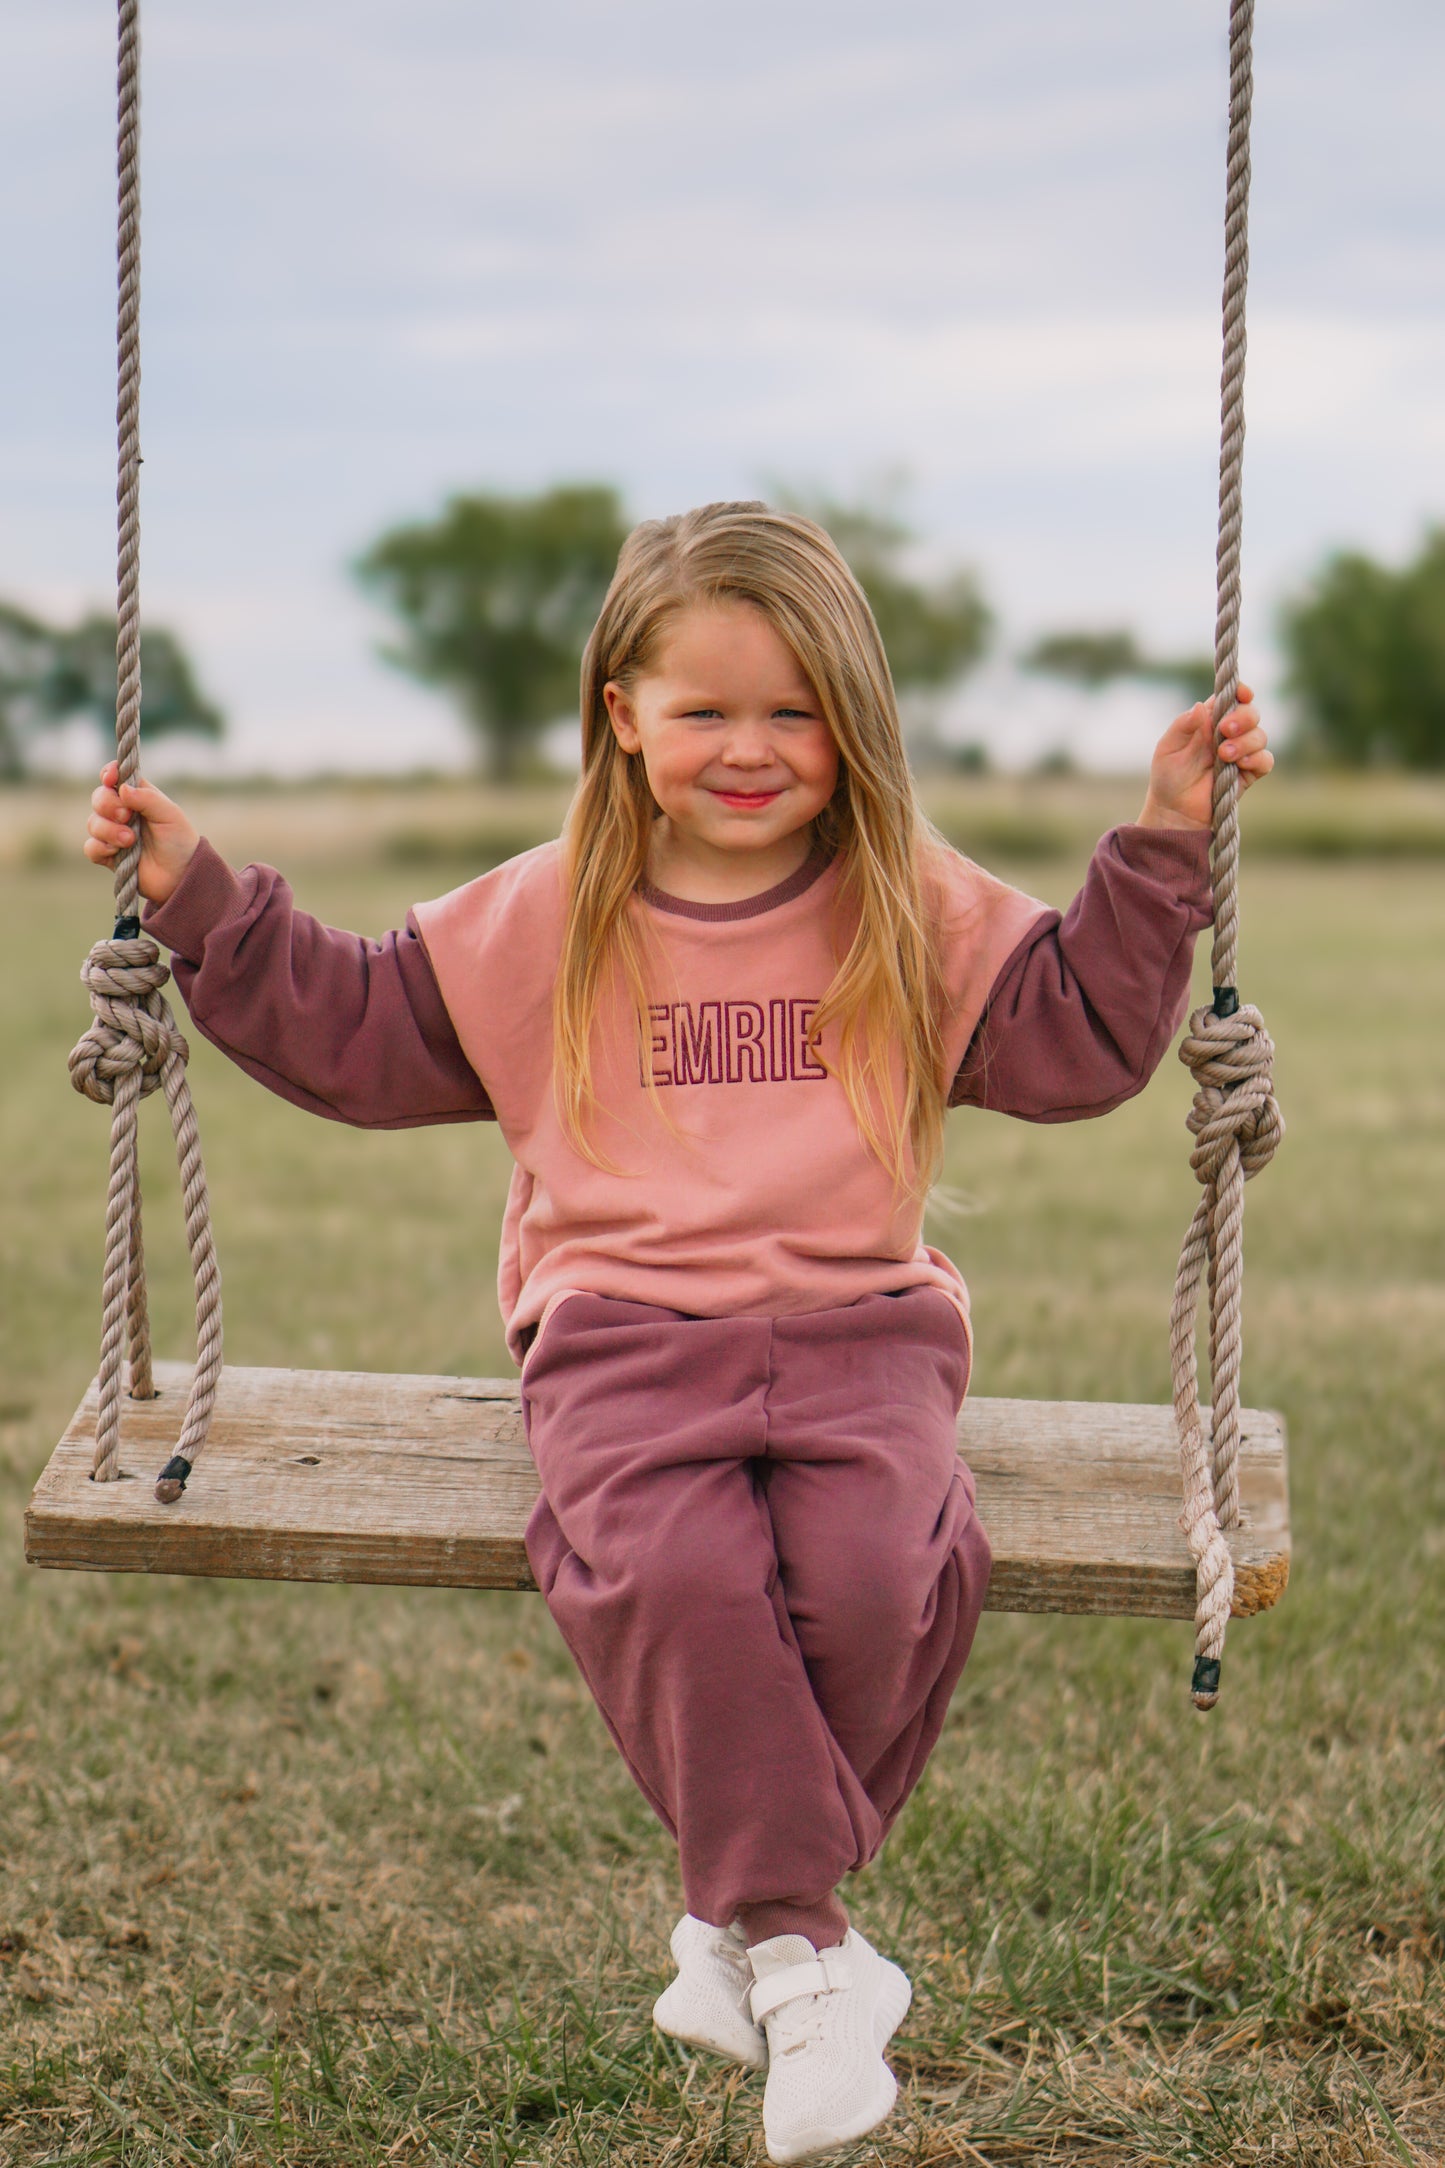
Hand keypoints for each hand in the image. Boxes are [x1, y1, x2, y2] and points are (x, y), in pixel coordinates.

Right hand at [83, 762, 199, 905]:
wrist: (181, 876)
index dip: (109, 774)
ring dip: (109, 830)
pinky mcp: (108, 855)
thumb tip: (122, 788)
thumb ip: (147, 798)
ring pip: (93, 823)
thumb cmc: (179, 841)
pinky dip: (101, 847)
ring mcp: (113, 834)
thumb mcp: (170, 814)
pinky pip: (91, 847)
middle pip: (99, 798)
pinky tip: (117, 852)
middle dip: (108, 805)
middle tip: (127, 816)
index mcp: (138, 796)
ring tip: (130, 840)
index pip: (115, 777)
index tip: (111, 778)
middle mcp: (122, 812)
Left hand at [1137, 684, 1273, 831]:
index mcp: (1209, 721)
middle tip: (1225, 730)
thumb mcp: (1167, 748)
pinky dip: (1257, 759)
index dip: (1240, 692)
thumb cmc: (1168, 777)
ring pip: (1260, 736)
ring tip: (1223, 755)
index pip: (1231, 698)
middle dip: (1243, 718)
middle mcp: (1228, 734)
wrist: (1174, 811)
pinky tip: (1240, 764)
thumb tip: (1200, 706)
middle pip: (1251, 713)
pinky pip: (1265, 760)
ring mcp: (1241, 753)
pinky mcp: (1248, 773)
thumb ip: (1183, 726)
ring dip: (1245, 741)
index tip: (1242, 694)